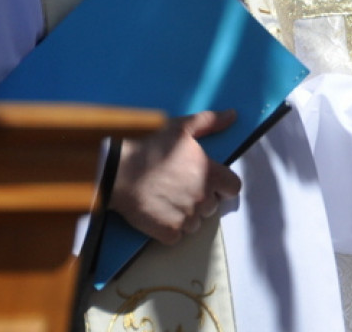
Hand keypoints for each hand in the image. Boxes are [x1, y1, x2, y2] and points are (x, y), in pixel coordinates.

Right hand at [109, 109, 241, 244]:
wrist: (118, 171)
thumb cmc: (150, 147)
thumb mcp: (181, 128)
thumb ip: (210, 122)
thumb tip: (232, 115)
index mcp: (210, 174)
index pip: (233, 188)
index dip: (223, 185)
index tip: (211, 182)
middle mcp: (202, 198)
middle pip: (212, 205)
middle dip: (201, 198)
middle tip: (181, 187)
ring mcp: (186, 217)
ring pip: (196, 222)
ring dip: (186, 215)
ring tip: (168, 199)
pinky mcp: (168, 232)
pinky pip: (177, 235)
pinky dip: (170, 228)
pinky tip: (158, 212)